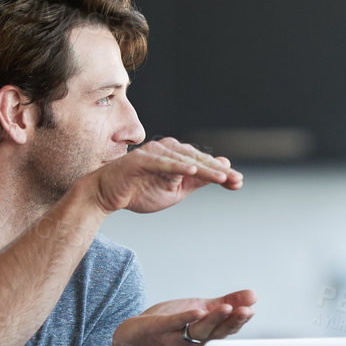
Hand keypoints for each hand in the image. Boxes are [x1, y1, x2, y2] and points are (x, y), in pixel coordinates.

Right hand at [88, 137, 243, 214]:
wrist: (107, 195)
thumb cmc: (140, 191)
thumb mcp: (175, 191)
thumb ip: (197, 180)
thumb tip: (223, 168)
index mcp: (176, 156)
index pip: (203, 164)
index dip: (221, 173)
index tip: (238, 183)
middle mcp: (167, 150)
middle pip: (197, 160)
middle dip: (218, 171)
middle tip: (236, 180)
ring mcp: (153, 153)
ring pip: (183, 160)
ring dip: (203, 169)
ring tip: (221, 177)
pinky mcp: (139, 160)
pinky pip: (161, 163)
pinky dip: (176, 166)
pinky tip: (191, 170)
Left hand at [108, 289, 256, 345]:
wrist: (135, 339)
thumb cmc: (169, 324)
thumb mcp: (201, 310)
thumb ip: (226, 302)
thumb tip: (252, 296)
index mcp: (205, 334)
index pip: (226, 329)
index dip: (239, 320)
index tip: (251, 309)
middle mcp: (193, 339)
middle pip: (217, 332)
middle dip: (233, 322)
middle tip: (247, 311)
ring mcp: (176, 335)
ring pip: (200, 330)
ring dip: (214, 319)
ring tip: (227, 307)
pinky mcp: (159, 328)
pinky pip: (175, 323)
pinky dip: (187, 318)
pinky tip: (198, 311)